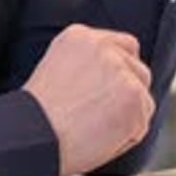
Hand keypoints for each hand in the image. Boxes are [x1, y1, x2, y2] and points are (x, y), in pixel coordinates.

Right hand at [23, 24, 154, 175]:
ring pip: (142, 96)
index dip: (120, 71)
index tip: (111, 91)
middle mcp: (103, 47)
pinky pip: (142, 121)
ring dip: (128, 116)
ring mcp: (121, 70)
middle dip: (128, 93)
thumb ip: (86, 63)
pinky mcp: (134, 96)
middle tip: (105, 116)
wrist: (33, 136)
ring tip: (96, 129)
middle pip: (137, 68)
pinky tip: (102, 139)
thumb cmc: (37, 117)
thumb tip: (109, 77)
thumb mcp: (56, 69)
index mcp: (80, 36)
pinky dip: (128, 136)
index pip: (122, 45)